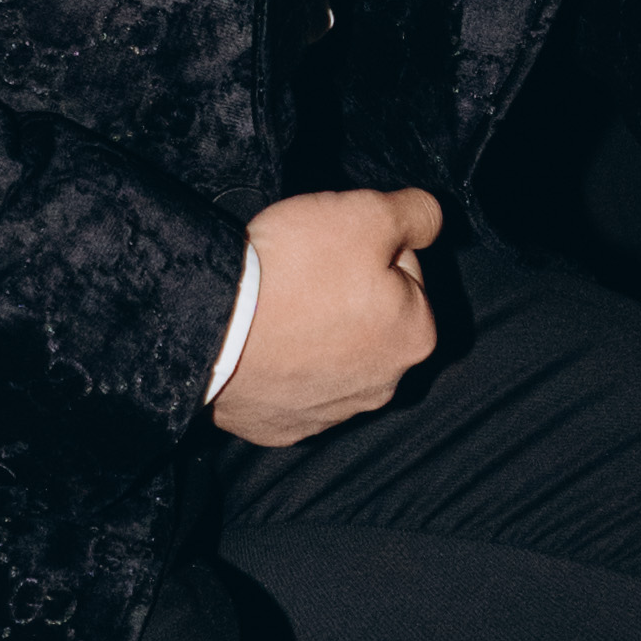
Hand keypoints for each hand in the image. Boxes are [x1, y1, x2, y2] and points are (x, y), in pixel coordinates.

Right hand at [213, 183, 440, 449]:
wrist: (210, 329)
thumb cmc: (292, 273)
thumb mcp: (367, 214)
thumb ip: (417, 213)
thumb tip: (430, 219)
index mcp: (415, 334)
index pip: (405, 271)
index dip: (370, 246)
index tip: (336, 244)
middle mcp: (384, 386)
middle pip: (372, 318)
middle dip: (347, 294)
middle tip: (305, 270)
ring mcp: (331, 413)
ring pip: (332, 355)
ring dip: (314, 331)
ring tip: (278, 305)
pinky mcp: (284, 426)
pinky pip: (291, 386)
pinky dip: (281, 364)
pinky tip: (261, 342)